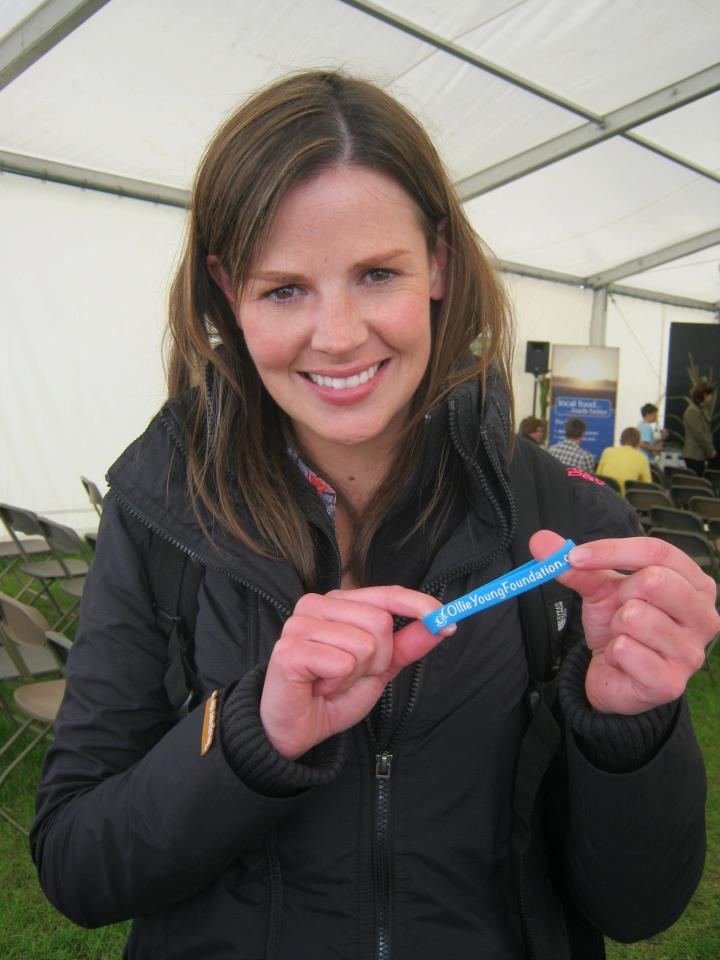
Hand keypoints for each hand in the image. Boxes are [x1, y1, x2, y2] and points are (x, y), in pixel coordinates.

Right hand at [260, 586, 453, 757]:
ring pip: (364, 644)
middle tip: (349, 676)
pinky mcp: (290, 649)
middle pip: (380, 622)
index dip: (419, 605)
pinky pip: (342, 663)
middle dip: (378, 660)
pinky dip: (337, 684)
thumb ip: (408, 644)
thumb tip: (442, 623)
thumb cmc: (333, 694)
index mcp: (339, 602)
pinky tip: (317, 688)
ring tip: (331, 682)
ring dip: (356, 675)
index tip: (447, 621)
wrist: (296, 729)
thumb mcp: (380, 669)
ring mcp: (300, 624)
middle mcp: (317, 604)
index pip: (387, 593)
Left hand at [530, 531, 719, 714]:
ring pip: (636, 617)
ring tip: (622, 636)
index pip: (657, 551)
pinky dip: (613, 652)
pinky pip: (626, 649)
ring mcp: (692, 652)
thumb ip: (577, 565)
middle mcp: (704, 616)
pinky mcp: (671, 682)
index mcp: (695, 583)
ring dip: (615, 627)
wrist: (616, 675)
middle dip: (620, 594)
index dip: (612, 550)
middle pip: (654, 580)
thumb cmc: (620, 625)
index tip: (575, 557)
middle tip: (618, 610)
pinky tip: (622, 660)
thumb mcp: (601, 589)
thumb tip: (539, 540)